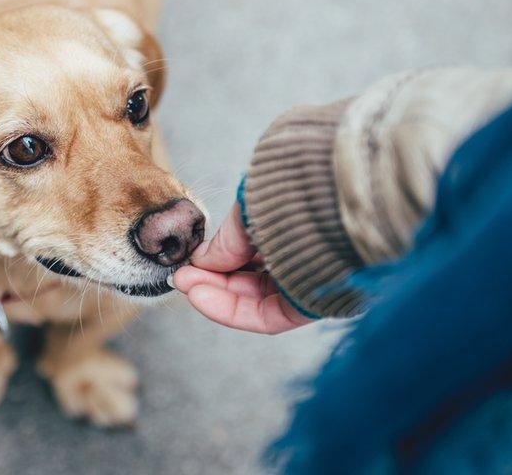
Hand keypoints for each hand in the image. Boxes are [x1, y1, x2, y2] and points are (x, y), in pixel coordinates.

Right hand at [172, 202, 313, 334]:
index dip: (215, 258)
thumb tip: (201, 259)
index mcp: (291, 227)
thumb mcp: (249, 212)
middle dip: (210, 278)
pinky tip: (200, 296)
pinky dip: (231, 310)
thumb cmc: (296, 194)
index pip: (249, 251)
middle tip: (180, 276)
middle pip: (249, 277)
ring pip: (254, 298)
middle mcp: (301, 255)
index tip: (189, 260)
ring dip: (215, 294)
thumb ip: (225, 241)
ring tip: (185, 285)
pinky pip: (267, 316)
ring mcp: (306, 281)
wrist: (331, 202)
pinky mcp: (312, 307)